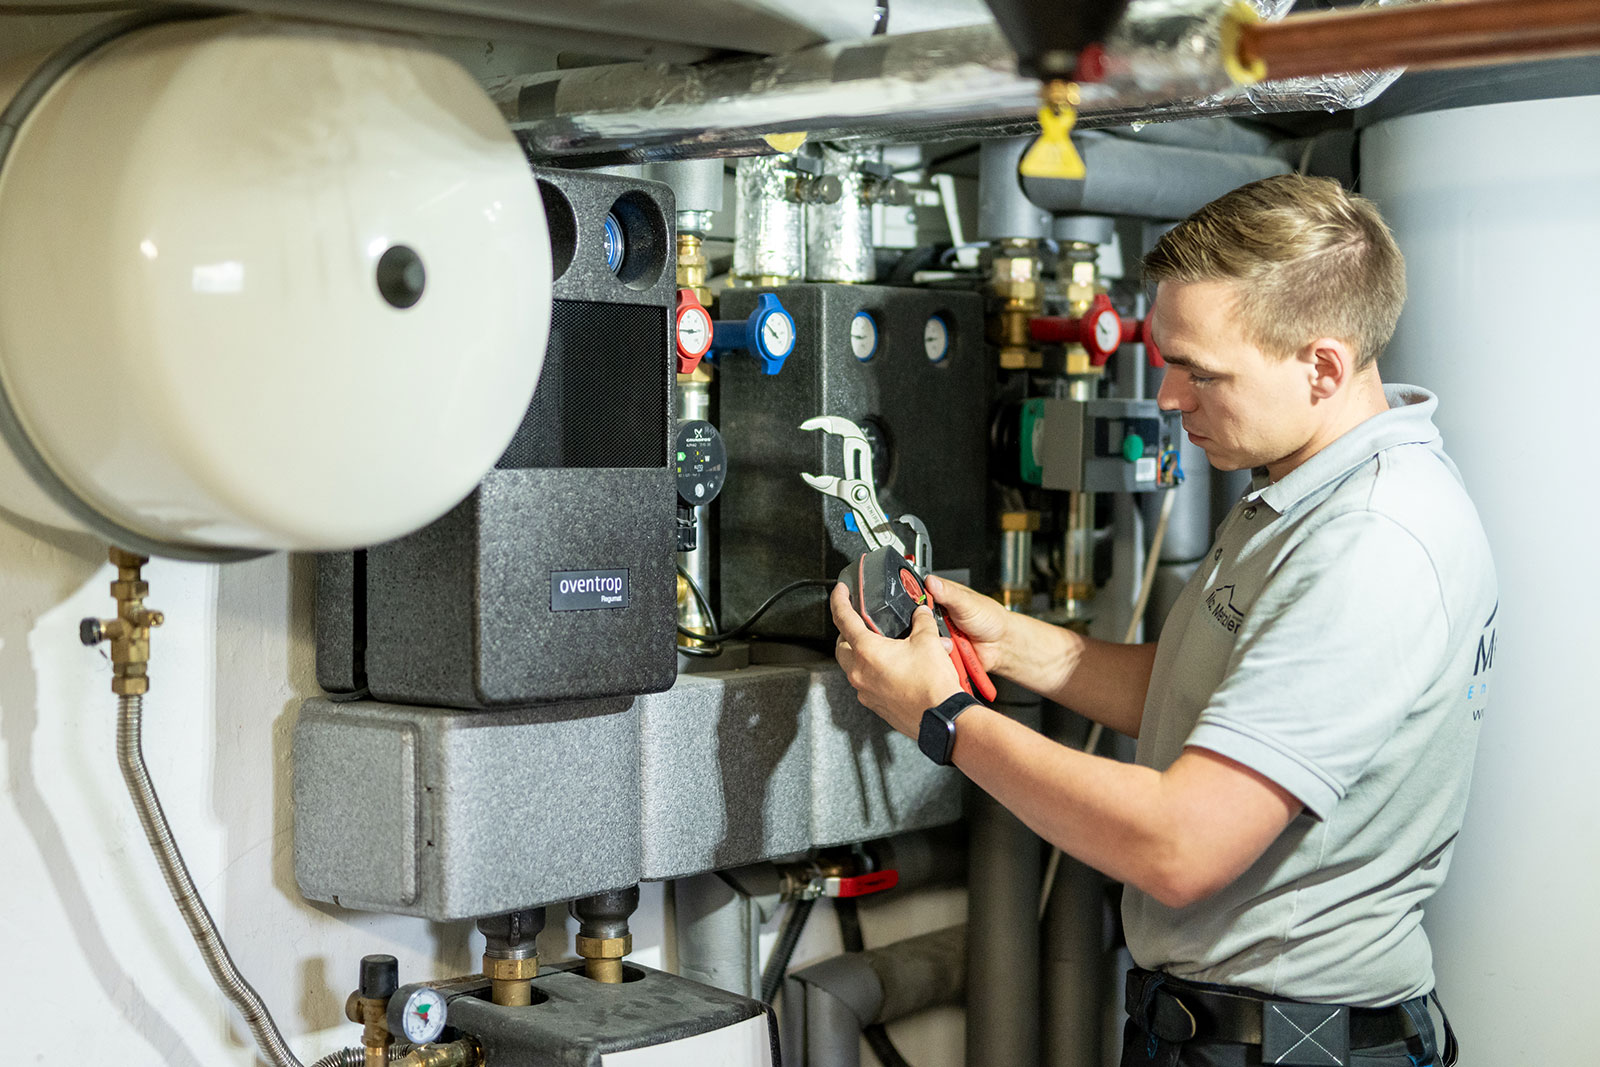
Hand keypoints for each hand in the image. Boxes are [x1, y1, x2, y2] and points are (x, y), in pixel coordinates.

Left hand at [831, 583, 961, 737]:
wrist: (943, 718)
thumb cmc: (932, 685)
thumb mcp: (928, 641)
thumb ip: (921, 621)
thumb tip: (921, 614)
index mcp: (867, 651)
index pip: (843, 618)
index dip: (839, 600)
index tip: (839, 592)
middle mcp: (860, 673)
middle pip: (842, 646)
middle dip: (848, 632)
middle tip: (861, 624)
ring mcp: (866, 692)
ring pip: (853, 667)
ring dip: (861, 655)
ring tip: (883, 647)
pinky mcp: (876, 705)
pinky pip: (866, 684)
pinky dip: (874, 673)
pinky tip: (893, 669)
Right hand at [924, 575, 1009, 676]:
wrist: (1001, 645)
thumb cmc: (991, 618)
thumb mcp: (968, 602)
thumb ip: (949, 592)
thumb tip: (930, 580)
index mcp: (943, 597)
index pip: (920, 594)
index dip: (916, 599)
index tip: (918, 605)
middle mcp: (939, 615)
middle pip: (919, 618)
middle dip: (927, 624)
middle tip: (941, 624)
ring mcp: (940, 632)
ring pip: (924, 636)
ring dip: (936, 639)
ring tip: (950, 638)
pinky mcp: (942, 649)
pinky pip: (932, 652)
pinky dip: (939, 652)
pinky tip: (949, 649)